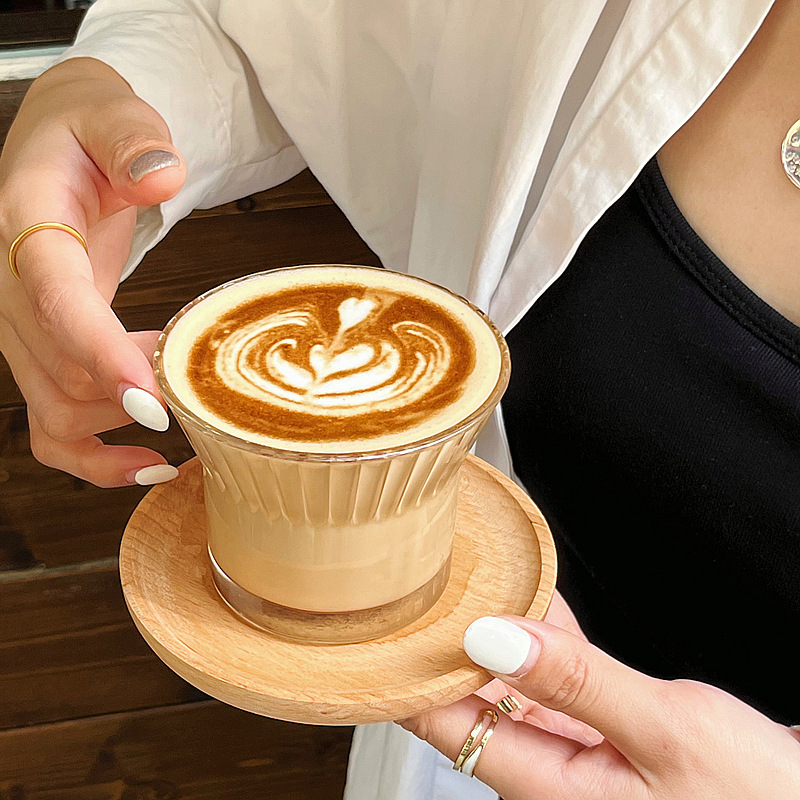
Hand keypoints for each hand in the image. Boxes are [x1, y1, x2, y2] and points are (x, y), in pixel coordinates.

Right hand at [0, 58, 185, 485]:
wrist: (60, 151)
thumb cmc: (88, 134)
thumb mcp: (111, 114)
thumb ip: (132, 139)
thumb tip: (161, 174)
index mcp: (23, 226)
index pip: (54, 299)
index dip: (99, 351)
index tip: (150, 397)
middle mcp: (9, 288)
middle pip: (60, 368)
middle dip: (134, 389)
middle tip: (202, 382)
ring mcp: (20, 330)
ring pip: (57, 406)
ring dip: (126, 416)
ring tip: (188, 394)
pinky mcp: (42, 353)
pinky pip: (51, 428)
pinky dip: (93, 459)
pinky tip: (150, 464)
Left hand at [401, 613, 799, 798]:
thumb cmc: (754, 798)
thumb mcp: (666, 732)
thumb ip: (576, 682)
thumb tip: (493, 636)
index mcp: (550, 790)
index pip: (447, 725)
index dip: (409, 672)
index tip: (385, 622)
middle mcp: (553, 776)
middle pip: (474, 702)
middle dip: (447, 643)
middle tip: (421, 584)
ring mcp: (577, 753)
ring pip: (515, 684)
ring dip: (497, 632)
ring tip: (466, 579)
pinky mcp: (603, 733)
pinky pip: (558, 680)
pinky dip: (546, 638)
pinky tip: (530, 598)